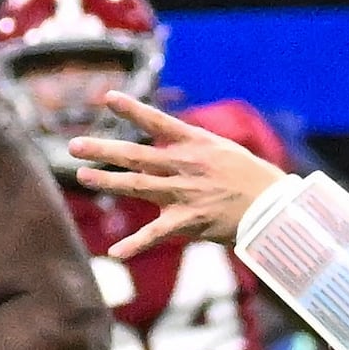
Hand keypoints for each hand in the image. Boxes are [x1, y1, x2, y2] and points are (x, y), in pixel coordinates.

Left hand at [68, 91, 290, 257]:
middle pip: (136, 156)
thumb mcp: (222, 149)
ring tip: (83, 176)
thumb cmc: (250, 177)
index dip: (132, 109)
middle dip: (103, 150)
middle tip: (74, 146)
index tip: (107, 97)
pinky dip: (134, 245)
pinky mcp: (188, 221)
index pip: (157, 122)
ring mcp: (184, 193)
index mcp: (196, 144)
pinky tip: (114, 252)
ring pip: (137, 186)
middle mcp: (186, 165)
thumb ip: (190, 146)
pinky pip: (155, 235)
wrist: (274, 208)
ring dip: (107, 182)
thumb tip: (164, 140)